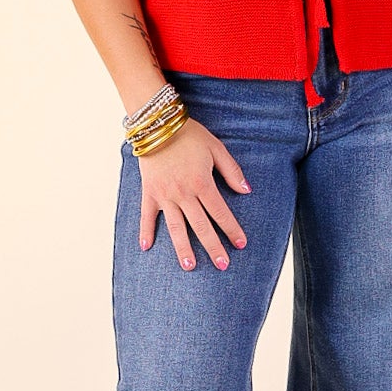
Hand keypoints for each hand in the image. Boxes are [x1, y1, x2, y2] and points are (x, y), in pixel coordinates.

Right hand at [137, 117, 250, 270]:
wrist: (158, 124)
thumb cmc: (189, 135)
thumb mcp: (216, 148)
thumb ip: (232, 171)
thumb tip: (246, 191)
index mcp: (202, 183)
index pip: (220, 212)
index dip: (232, 229)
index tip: (241, 244)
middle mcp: (184, 194)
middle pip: (201, 226)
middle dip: (213, 247)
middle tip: (222, 265)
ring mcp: (164, 195)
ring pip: (176, 227)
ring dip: (183, 248)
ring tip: (189, 266)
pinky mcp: (149, 192)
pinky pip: (147, 216)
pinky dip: (145, 231)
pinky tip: (146, 247)